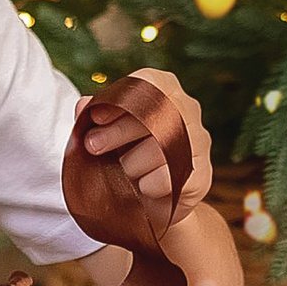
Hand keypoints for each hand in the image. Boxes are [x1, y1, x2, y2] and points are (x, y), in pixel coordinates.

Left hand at [79, 66, 212, 221]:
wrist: (154, 203)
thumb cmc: (129, 155)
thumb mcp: (108, 133)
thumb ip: (95, 117)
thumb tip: (83, 105)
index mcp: (168, 90)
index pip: (147, 82)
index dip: (119, 99)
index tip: (95, 118)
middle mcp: (189, 110)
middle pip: (153, 114)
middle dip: (116, 132)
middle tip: (93, 147)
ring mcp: (200, 142)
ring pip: (158, 148)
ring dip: (131, 164)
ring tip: (126, 170)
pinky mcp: (203, 176)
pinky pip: (166, 178)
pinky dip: (146, 186)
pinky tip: (143, 187)